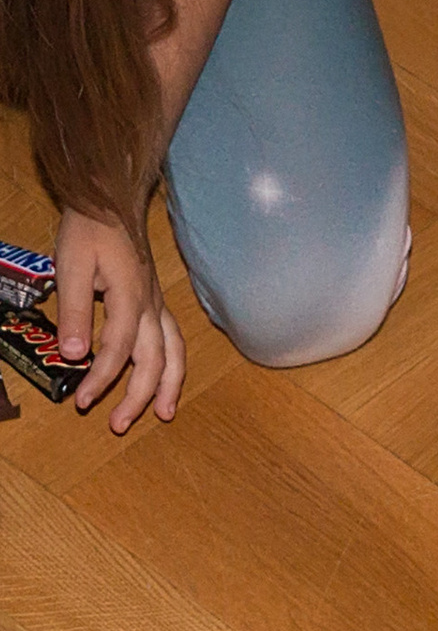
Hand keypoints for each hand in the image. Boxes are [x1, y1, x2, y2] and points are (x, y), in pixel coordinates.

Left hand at [52, 207, 184, 430]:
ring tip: (162, 414)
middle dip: (138, 396)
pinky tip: (166, 379)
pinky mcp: (156, 304)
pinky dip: (173, 366)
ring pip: (174, 353)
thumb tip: (72, 355)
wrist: (111, 206)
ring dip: (168, 386)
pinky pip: (173, 341)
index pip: (118, 350)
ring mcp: (158, 305)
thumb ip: (72, 312)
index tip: (81, 400)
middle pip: (154, 360)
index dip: (100, 379)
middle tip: (118, 424)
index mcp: (131, 299)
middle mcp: (152, 306)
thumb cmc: (89, 232)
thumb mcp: (71, 268)